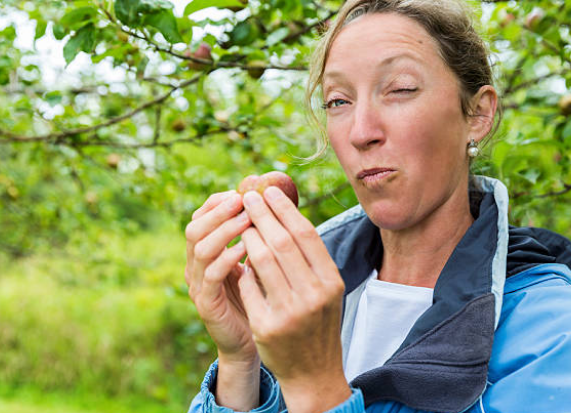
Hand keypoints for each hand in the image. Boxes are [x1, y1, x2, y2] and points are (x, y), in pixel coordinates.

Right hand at [184, 190, 260, 410]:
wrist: (252, 343)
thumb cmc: (258, 298)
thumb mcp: (257, 262)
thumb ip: (256, 236)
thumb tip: (272, 200)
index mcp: (206, 252)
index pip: (201, 217)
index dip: (218, 201)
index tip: (240, 190)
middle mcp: (196, 266)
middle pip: (195, 227)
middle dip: (219, 211)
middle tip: (242, 199)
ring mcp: (198, 285)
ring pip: (201, 248)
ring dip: (225, 230)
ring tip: (248, 219)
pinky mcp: (206, 304)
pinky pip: (212, 275)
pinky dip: (228, 257)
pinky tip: (248, 248)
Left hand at [238, 187, 350, 412]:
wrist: (313, 371)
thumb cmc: (317, 321)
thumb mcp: (325, 290)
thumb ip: (310, 258)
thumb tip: (284, 214)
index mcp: (330, 281)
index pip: (305, 234)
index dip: (284, 208)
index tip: (268, 191)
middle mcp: (313, 295)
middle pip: (281, 241)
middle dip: (261, 214)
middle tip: (247, 196)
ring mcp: (289, 312)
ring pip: (261, 259)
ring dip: (248, 235)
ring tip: (242, 223)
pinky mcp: (266, 326)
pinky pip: (248, 286)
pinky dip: (243, 269)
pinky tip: (240, 258)